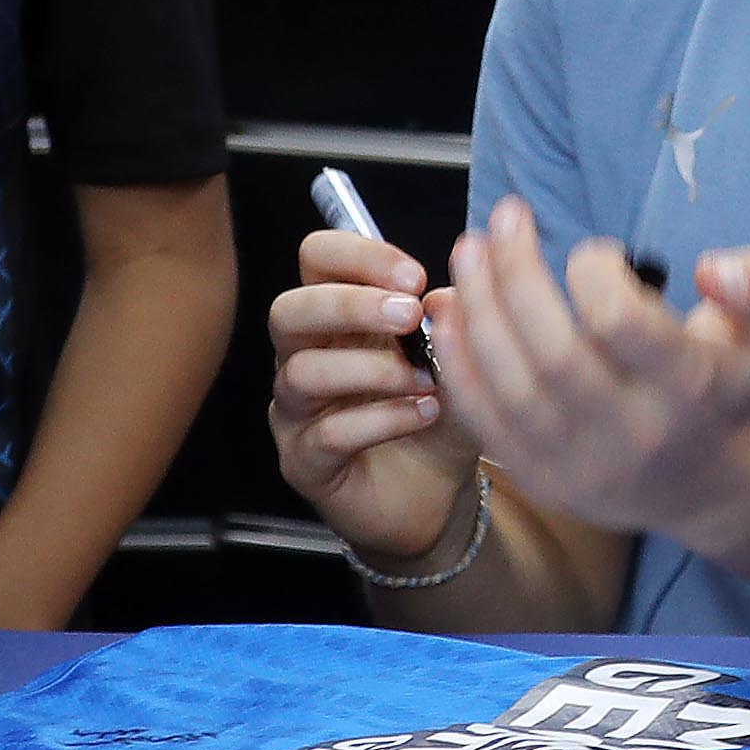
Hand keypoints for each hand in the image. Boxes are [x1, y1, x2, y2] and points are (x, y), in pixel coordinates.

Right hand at [268, 225, 478, 566]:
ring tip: (426, 379)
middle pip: (289, 310)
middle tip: (409, 314)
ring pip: (302, 372)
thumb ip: (453, 322)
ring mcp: (297, 412)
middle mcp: (304, 356)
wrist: (438, 495)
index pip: (317, 260)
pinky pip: (327, 434)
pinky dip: (382, 419)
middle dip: (350, 305)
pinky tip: (423, 414)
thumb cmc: (437, 415)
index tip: (414, 276)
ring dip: (372, 369)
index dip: (356, 255)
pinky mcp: (304, 462)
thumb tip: (446, 295)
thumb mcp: (460, 361)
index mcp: (337, 317)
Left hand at [432, 197, 749, 547]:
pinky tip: (450, 310)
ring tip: (470, 251)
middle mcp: (635, 437)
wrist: (717, 484)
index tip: (597, 254)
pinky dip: (458, 362)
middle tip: (504, 219)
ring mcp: (584, 467)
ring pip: (510, 386)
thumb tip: (710, 267)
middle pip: (554, 355)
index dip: (595, 272)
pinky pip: (485, 420)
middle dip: (516, 275)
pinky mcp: (545, 480)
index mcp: (691, 391)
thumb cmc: (733, 385)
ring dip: (478, 310)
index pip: (622, 323)